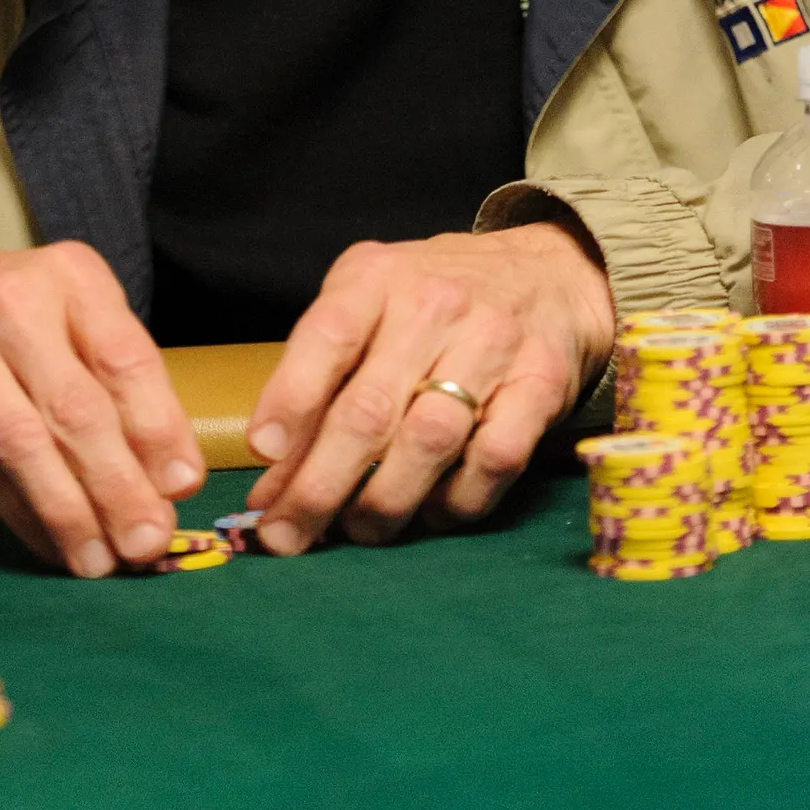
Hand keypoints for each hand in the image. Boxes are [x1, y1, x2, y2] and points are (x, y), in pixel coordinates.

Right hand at [0, 242, 205, 576]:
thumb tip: (171, 478)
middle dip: (117, 485)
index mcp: (71, 276)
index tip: (182, 485)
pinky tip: (51, 543)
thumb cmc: (8, 316)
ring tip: (100, 559)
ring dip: (69, 512)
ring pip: (23, 445)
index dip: (158, 429)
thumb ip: (120, 384)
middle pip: (75, 408)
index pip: (125, 359)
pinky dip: (22, 513)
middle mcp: (14, 303)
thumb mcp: (70, 316)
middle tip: (146, 540)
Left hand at [243, 223, 614, 553]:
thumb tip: (272, 469)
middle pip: (370, 409)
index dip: (290, 399)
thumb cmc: (433, 298)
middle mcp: (434, 305)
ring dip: (383, 502)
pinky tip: (432, 513)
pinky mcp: (541, 384)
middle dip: (319, 485)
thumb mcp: (367, 302)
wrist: (546, 274)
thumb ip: (319, 372)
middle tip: (286, 534)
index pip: (328, 336)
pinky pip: (494, 459)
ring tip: (357, 529)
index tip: (263, 454)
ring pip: (428, 441)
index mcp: (377, 278)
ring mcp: (493, 343)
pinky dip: (457, 501)